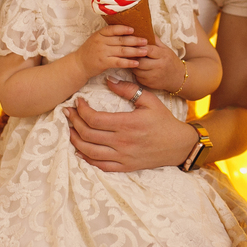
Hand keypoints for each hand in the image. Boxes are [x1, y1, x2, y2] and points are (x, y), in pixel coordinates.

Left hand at [64, 76, 197, 170]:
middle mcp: (122, 142)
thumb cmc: (163, 121)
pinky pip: (99, 165)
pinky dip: (86, 158)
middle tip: (68, 112)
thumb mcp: (149, 100)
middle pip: (87, 134)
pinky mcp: (124, 166)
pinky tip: (80, 149)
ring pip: (89, 151)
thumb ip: (128, 89)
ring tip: (69, 129)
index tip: (78, 102)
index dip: (81, 110)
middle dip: (73, 122)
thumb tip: (109, 80)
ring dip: (75, 139)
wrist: (178, 145)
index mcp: (127, 124)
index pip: (94, 119)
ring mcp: (122, 157)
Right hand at [74, 25, 147, 77]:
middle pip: (120, 40)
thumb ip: (108, 35)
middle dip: (135, 40)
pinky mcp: (103, 63)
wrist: (79, 64)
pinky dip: (128, 62)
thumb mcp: (96, 39)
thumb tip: (126, 32)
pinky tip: (136, 63)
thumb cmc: (90, 51)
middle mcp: (101, 42)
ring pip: (121, 50)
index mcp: (99, 34)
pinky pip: (118, 62)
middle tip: (146, 40)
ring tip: (145, 51)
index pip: (113, 29)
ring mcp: (102, 52)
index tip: (135, 29)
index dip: (124, 29)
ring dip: (135, 51)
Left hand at [132, 37, 183, 91]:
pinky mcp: (150, 84)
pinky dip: (136, 73)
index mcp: (163, 55)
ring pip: (137, 70)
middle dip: (133, 57)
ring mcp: (154, 76)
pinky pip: (138, 77)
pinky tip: (136, 68)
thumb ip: (155, 40)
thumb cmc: (170, 60)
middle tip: (128, 52)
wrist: (178, 77)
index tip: (132, 44)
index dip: (139, 47)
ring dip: (132, 65)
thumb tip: (144, 29)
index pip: (148, 50)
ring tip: (131, 60)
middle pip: (140, 61)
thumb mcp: (165, 48)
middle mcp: (159, 66)